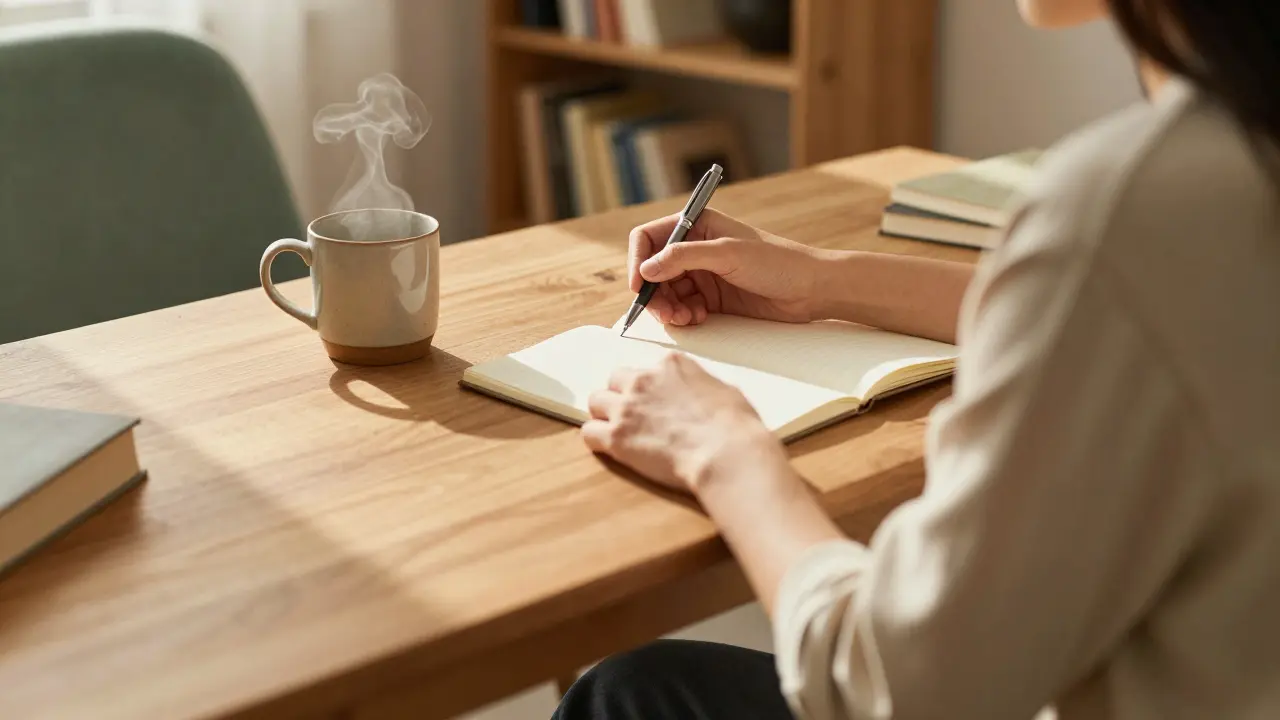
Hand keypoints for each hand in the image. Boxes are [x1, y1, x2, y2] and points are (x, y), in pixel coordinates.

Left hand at [581, 351, 784, 492]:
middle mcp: (643, 380)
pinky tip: (611, 449)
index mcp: (671, 365)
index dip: (650, 387)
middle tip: (635, 416)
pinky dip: (597, 440)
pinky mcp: (616, 437)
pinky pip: (589, 432)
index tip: (656, 401)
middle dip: (622, 395)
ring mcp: (627, 408)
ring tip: (620, 432)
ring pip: (595, 401)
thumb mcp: (724, 391)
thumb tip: (699, 396)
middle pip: (615, 380)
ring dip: (605, 415)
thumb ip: (701, 386)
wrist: (727, 453)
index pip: (646, 367)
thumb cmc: (736, 427)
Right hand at [628, 209, 825, 325]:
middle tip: (666, 313)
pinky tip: (698, 318)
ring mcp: (703, 274)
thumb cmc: (778, 262)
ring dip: (669, 308)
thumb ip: (683, 258)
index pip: (649, 238)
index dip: (639, 261)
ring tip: (685, 319)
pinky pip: (683, 307)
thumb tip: (646, 269)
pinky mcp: (712, 298)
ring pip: (666, 293)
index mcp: (697, 224)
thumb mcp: (727, 254)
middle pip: (653, 270)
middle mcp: (695, 247)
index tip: (640, 286)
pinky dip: (684, 316)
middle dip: (655, 293)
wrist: (811, 289)